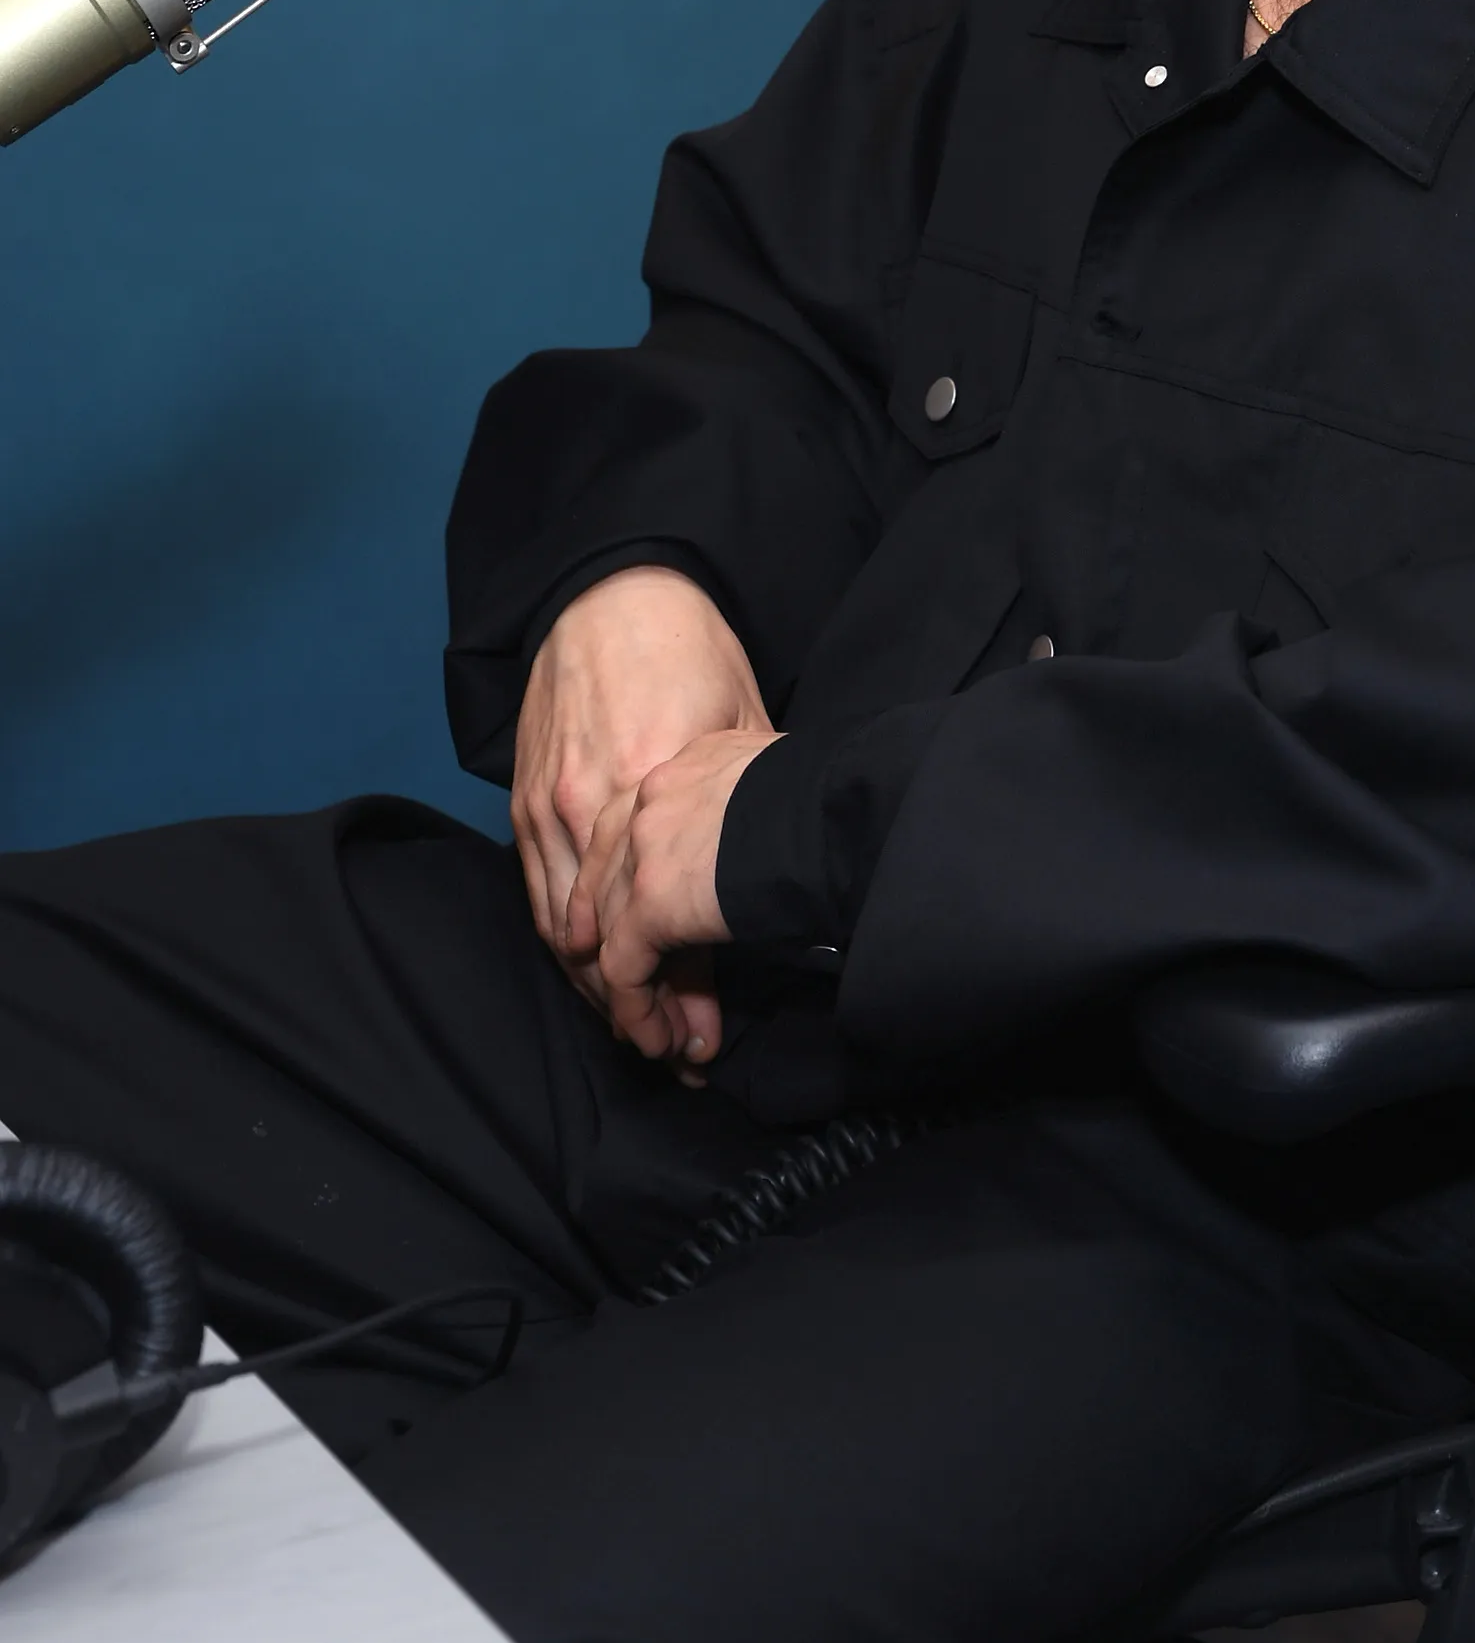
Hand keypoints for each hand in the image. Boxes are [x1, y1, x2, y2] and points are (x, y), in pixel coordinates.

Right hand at [511, 566, 767, 1009]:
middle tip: (676, 1050)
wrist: (612, 592)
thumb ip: (746, 808)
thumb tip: (782, 876)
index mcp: (651, 790)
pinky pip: (538, 894)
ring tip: (639, 1026)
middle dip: (640, 1010)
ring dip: (598, 989)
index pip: (665, 926)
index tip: (706, 1041)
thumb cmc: (691, 651)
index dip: (685, 996)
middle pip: (607, 947)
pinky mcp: (524, 801)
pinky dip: (565, 942)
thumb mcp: (745, 725)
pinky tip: (595, 970)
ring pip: (563, 932)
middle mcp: (588, 810)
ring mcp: (548, 808)